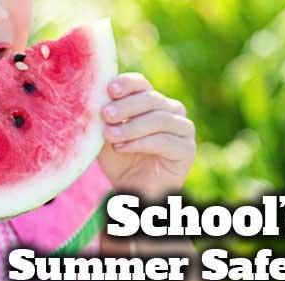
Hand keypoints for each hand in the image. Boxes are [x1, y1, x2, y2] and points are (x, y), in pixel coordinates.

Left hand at [98, 73, 195, 199]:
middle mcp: (171, 110)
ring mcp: (183, 129)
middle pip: (151, 98)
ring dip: (132, 126)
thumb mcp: (107, 135)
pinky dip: (141, 142)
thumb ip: (105, 117)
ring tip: (110, 135)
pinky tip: (122, 147)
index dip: (127, 84)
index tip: (110, 90)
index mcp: (152, 101)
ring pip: (159, 119)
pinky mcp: (188, 149)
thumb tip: (96, 96)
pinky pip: (165, 140)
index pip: (141, 84)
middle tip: (106, 115)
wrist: (133, 192)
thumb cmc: (120, 161)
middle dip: (126, 106)